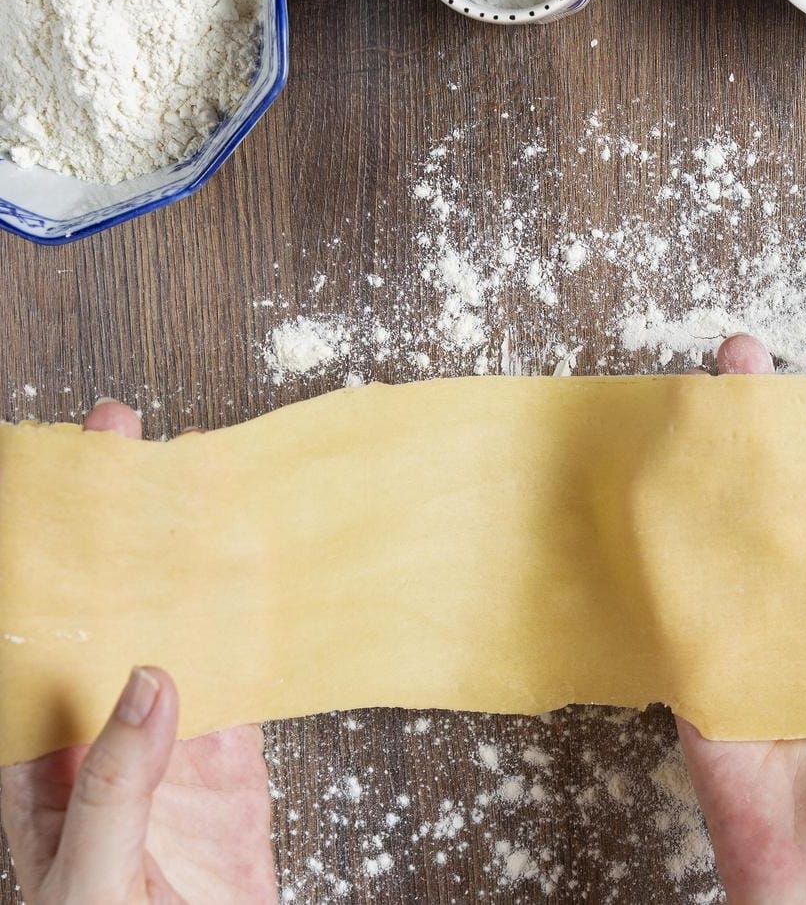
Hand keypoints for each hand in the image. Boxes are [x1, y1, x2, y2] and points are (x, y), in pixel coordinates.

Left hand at [0, 401, 275, 904]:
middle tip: (132, 450)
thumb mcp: (91, 879)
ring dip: (190, 576)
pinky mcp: (228, 785)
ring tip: (204, 501)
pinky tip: (265, 593)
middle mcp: (99, 751)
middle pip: (103, 623)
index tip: (65, 481)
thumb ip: (118, 784)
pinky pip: (245, 697)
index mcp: (37, 772)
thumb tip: (153, 678)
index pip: (33, 644)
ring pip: (180, 646)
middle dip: (115, 539)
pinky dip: (260, 642)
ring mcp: (167, 764)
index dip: (43, 558)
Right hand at [676, 336, 805, 904]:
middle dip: (770, 414)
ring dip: (714, 448)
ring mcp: (749, 620)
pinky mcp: (700, 656)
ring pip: (727, 516)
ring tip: (710, 384)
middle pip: (784, 485)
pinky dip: (663, 529)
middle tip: (759, 357)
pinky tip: (657, 474)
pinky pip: (677, 585)